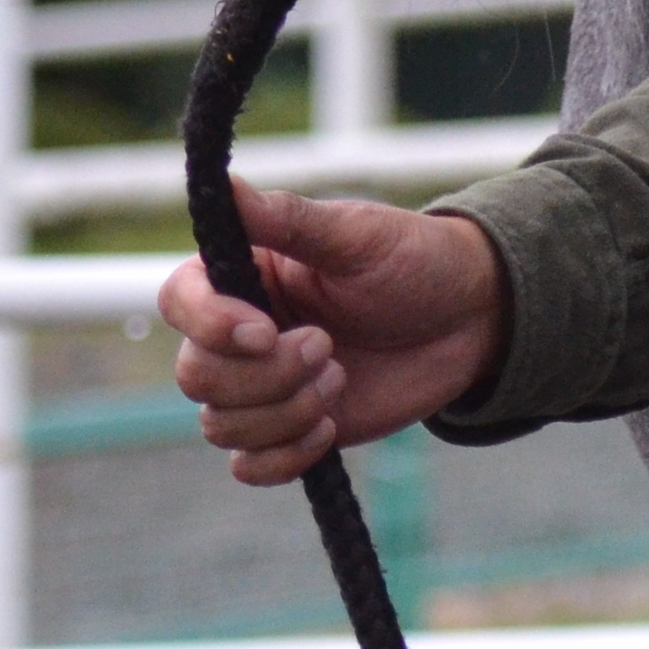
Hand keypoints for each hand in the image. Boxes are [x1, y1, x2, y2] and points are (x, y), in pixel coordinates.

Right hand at [154, 181, 508, 483]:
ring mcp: (261, 386)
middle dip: (265, 374)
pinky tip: (328, 427)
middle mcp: (240, 332)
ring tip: (340, 377)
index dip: (210, 324)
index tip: (265, 331)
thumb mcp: (355, 234)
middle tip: (328, 347)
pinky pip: (248, 466)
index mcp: (245, 274)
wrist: (467, 320)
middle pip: (195, 373)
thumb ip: (285, 219)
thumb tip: (223, 182)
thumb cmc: (413, 261)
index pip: (181, 300)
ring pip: (220, 424)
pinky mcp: (288, 429)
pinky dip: (284, 456)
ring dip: (284, 411)